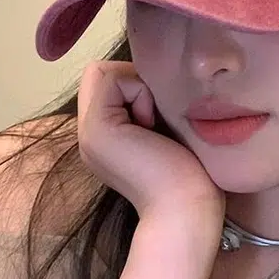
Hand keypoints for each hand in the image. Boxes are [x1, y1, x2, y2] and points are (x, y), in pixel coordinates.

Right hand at [77, 60, 224, 221]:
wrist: (186, 207)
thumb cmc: (189, 172)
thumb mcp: (163, 128)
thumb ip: (147, 105)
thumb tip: (151, 74)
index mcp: (105, 134)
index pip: (105, 78)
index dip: (133, 82)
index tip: (157, 115)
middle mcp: (89, 133)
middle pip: (102, 72)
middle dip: (134, 82)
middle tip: (155, 117)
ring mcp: (88, 132)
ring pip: (106, 72)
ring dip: (139, 88)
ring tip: (154, 125)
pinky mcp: (97, 129)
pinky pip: (113, 79)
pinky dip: (140, 93)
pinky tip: (152, 126)